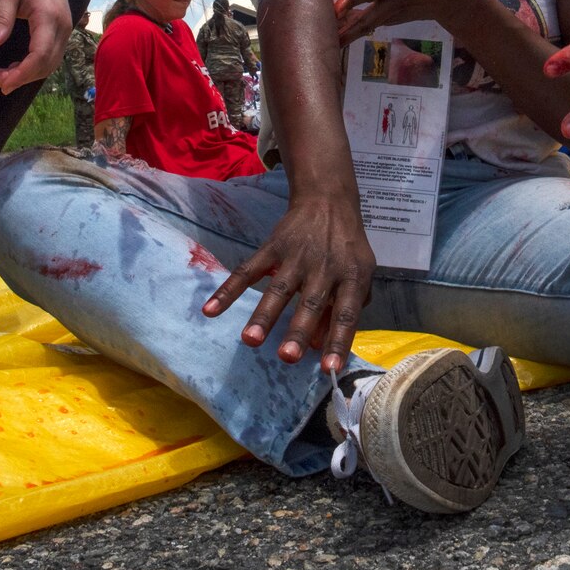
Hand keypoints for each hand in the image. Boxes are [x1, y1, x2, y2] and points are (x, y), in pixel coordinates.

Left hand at [0, 0, 71, 93]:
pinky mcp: (62, 29)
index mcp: (49, 15)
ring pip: (51, 63)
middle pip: (46, 63)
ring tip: (0, 77)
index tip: (1, 83)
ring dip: (27, 74)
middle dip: (20, 78)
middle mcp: (63, 25)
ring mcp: (65, 28)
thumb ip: (1, 17)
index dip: (22, 73)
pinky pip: (51, 55)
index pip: (40, 54)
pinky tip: (15, 67)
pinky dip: (34, 66)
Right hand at [201, 193, 376, 371]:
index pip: (347, 313)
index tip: (330, 368)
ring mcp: (297, 256)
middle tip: (286, 357)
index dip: (339, 340)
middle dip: (298, 330)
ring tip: (250, 340)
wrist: (328, 201)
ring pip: (279, 289)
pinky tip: (211, 310)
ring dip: (264, 315)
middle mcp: (325, 267)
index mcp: (352, 276)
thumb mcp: (359, 275)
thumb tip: (321, 347)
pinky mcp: (273, 247)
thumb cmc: (346, 248)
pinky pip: (249, 270)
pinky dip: (228, 290)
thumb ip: (344, 310)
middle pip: (312, 303)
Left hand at [332, 0, 479, 45]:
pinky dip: (354, 30)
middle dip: (349, 28)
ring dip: (348, 33)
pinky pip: (371, 24)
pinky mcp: (393, 19)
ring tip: (326, 42)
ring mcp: (395, 13)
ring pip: (368, 24)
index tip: (339, 7)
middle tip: (326, 37)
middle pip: (370, 16)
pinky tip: (337, 34)